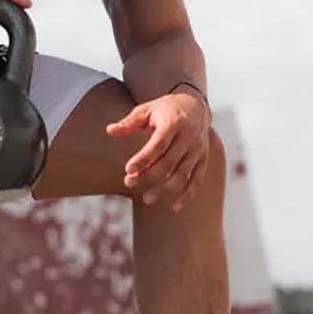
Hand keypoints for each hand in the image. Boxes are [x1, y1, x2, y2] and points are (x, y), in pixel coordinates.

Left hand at [106, 90, 210, 212]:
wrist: (195, 106)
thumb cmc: (164, 109)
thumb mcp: (146, 110)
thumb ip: (129, 123)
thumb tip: (109, 131)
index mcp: (174, 123)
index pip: (158, 144)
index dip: (144, 158)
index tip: (128, 169)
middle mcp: (188, 137)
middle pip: (169, 162)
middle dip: (148, 175)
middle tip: (128, 183)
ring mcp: (198, 149)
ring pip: (182, 174)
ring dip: (165, 189)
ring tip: (146, 199)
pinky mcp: (203, 159)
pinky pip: (197, 179)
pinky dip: (187, 194)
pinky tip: (174, 207)